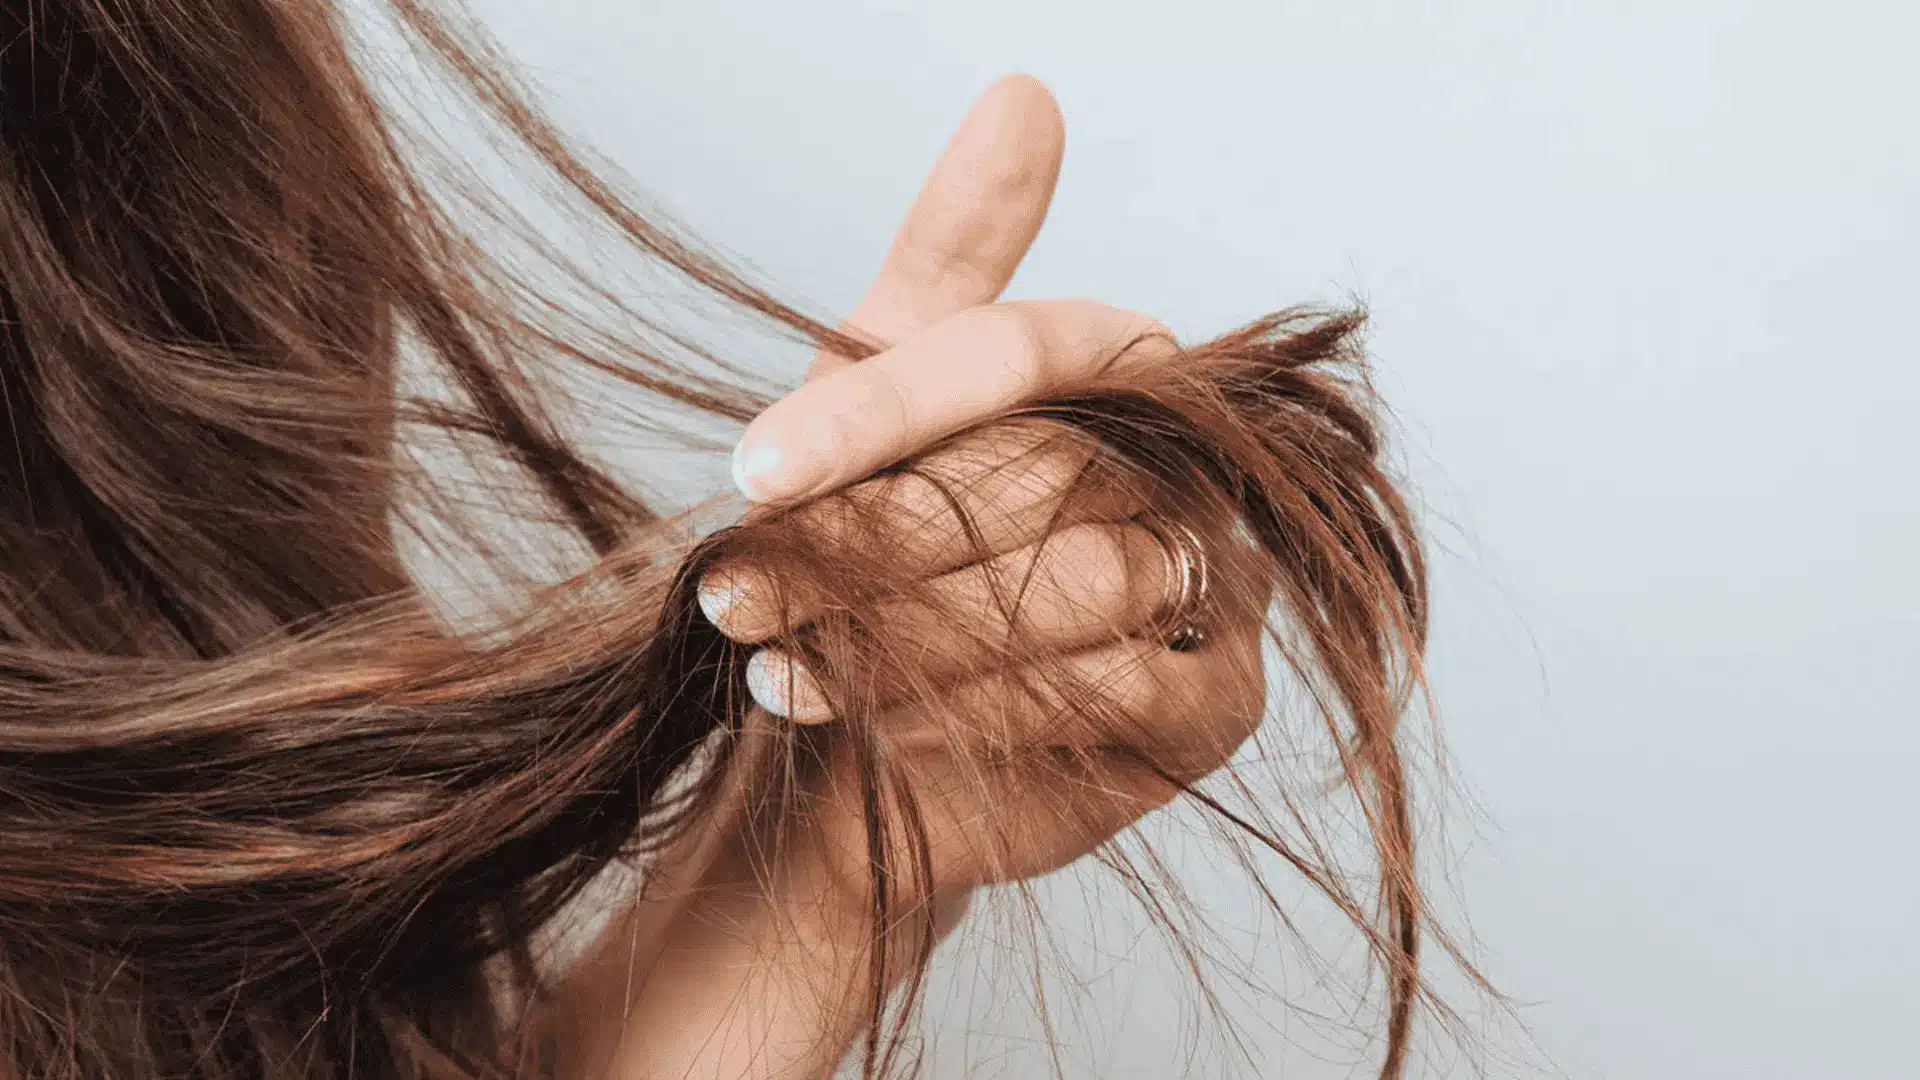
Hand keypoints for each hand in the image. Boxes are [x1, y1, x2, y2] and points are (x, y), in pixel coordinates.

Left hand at [699, 144, 1272, 913]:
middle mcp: (1188, 464)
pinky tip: (882, 731)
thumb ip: (952, 259)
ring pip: (1077, 584)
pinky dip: (983, 709)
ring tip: (778, 664)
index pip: (1012, 355)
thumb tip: (1027, 87)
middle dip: (871, 542)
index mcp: (1120, 369)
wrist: (888, 748)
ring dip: (905, 633)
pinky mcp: (1219, 705)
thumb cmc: (887, 556)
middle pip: (1042, 474)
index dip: (875, 409)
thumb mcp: (885, 399)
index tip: (750, 469)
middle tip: (737, 592)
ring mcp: (1217, 583)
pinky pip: (1113, 692)